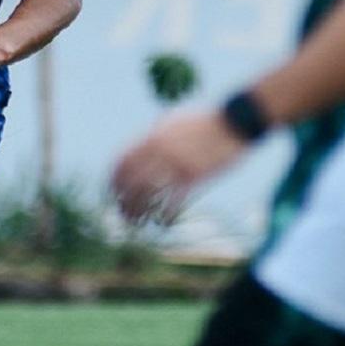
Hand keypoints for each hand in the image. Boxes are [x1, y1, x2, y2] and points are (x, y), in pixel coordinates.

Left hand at [112, 111, 247, 224]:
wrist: (233, 122)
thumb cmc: (203, 121)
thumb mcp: (173, 122)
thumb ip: (156, 134)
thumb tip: (143, 144)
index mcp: (153, 137)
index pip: (122, 160)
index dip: (113, 179)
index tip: (111, 192)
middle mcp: (161, 152)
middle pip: (131, 181)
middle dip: (123, 200)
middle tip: (121, 213)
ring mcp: (177, 165)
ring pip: (149, 194)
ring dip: (139, 211)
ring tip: (136, 222)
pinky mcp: (195, 178)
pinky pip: (173, 202)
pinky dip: (164, 215)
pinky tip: (162, 223)